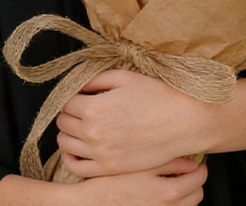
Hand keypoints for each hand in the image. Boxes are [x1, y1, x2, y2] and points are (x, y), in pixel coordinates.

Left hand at [57, 69, 208, 176]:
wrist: (183, 122)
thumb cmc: (156, 96)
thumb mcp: (124, 77)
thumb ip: (96, 79)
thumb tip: (79, 85)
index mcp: (95, 108)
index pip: (65, 102)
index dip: (72, 96)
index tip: (82, 94)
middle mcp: (94, 133)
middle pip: (63, 122)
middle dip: (69, 112)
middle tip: (82, 107)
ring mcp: (101, 154)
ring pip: (65, 143)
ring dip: (69, 132)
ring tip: (82, 124)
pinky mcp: (111, 169)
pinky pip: (77, 167)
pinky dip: (70, 157)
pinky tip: (77, 148)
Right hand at [74, 157, 207, 205]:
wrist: (90, 203)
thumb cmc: (111, 181)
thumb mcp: (140, 165)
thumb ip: (169, 162)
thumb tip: (192, 162)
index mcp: (168, 192)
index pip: (199, 179)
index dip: (200, 168)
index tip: (197, 162)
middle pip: (197, 195)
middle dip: (195, 182)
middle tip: (188, 170)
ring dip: (186, 194)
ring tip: (175, 180)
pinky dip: (174, 203)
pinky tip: (162, 193)